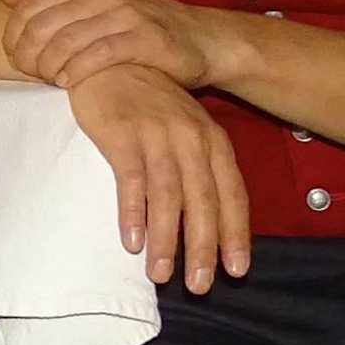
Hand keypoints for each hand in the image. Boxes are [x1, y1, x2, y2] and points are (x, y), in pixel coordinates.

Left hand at [2, 0, 231, 91]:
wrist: (201, 39)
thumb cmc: (141, 24)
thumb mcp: (97, 2)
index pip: (30, 5)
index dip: (13, 34)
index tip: (12, 56)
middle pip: (43, 25)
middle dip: (26, 54)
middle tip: (26, 73)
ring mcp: (126, 13)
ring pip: (66, 41)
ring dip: (48, 66)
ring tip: (46, 80)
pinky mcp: (145, 38)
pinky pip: (98, 55)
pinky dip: (76, 71)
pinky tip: (68, 83)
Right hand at [66, 65, 250, 293]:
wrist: (108, 59)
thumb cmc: (148, 100)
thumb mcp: (185, 126)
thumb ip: (198, 166)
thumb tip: (208, 219)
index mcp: (212, 139)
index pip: (232, 194)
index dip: (235, 234)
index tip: (235, 271)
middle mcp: (190, 138)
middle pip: (202, 202)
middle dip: (202, 248)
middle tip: (199, 286)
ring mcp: (156, 135)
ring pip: (168, 197)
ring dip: (165, 240)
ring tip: (159, 274)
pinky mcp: (123, 133)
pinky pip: (131, 181)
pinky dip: (133, 213)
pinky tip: (131, 240)